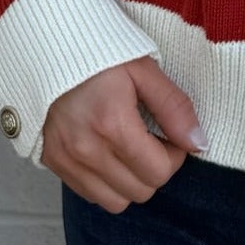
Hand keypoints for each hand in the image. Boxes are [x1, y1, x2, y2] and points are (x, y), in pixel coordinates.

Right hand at [41, 54, 205, 214]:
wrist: (46, 42)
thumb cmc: (98, 51)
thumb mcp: (143, 68)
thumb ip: (173, 107)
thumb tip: (198, 143)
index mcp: (113, 124)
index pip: (158, 172)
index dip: (174, 155)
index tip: (169, 133)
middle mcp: (86, 150)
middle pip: (140, 192)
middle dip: (154, 168)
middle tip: (151, 137)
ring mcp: (66, 159)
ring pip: (114, 201)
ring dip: (130, 180)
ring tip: (129, 145)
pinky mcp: (52, 162)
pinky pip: (88, 193)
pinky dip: (105, 181)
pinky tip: (107, 150)